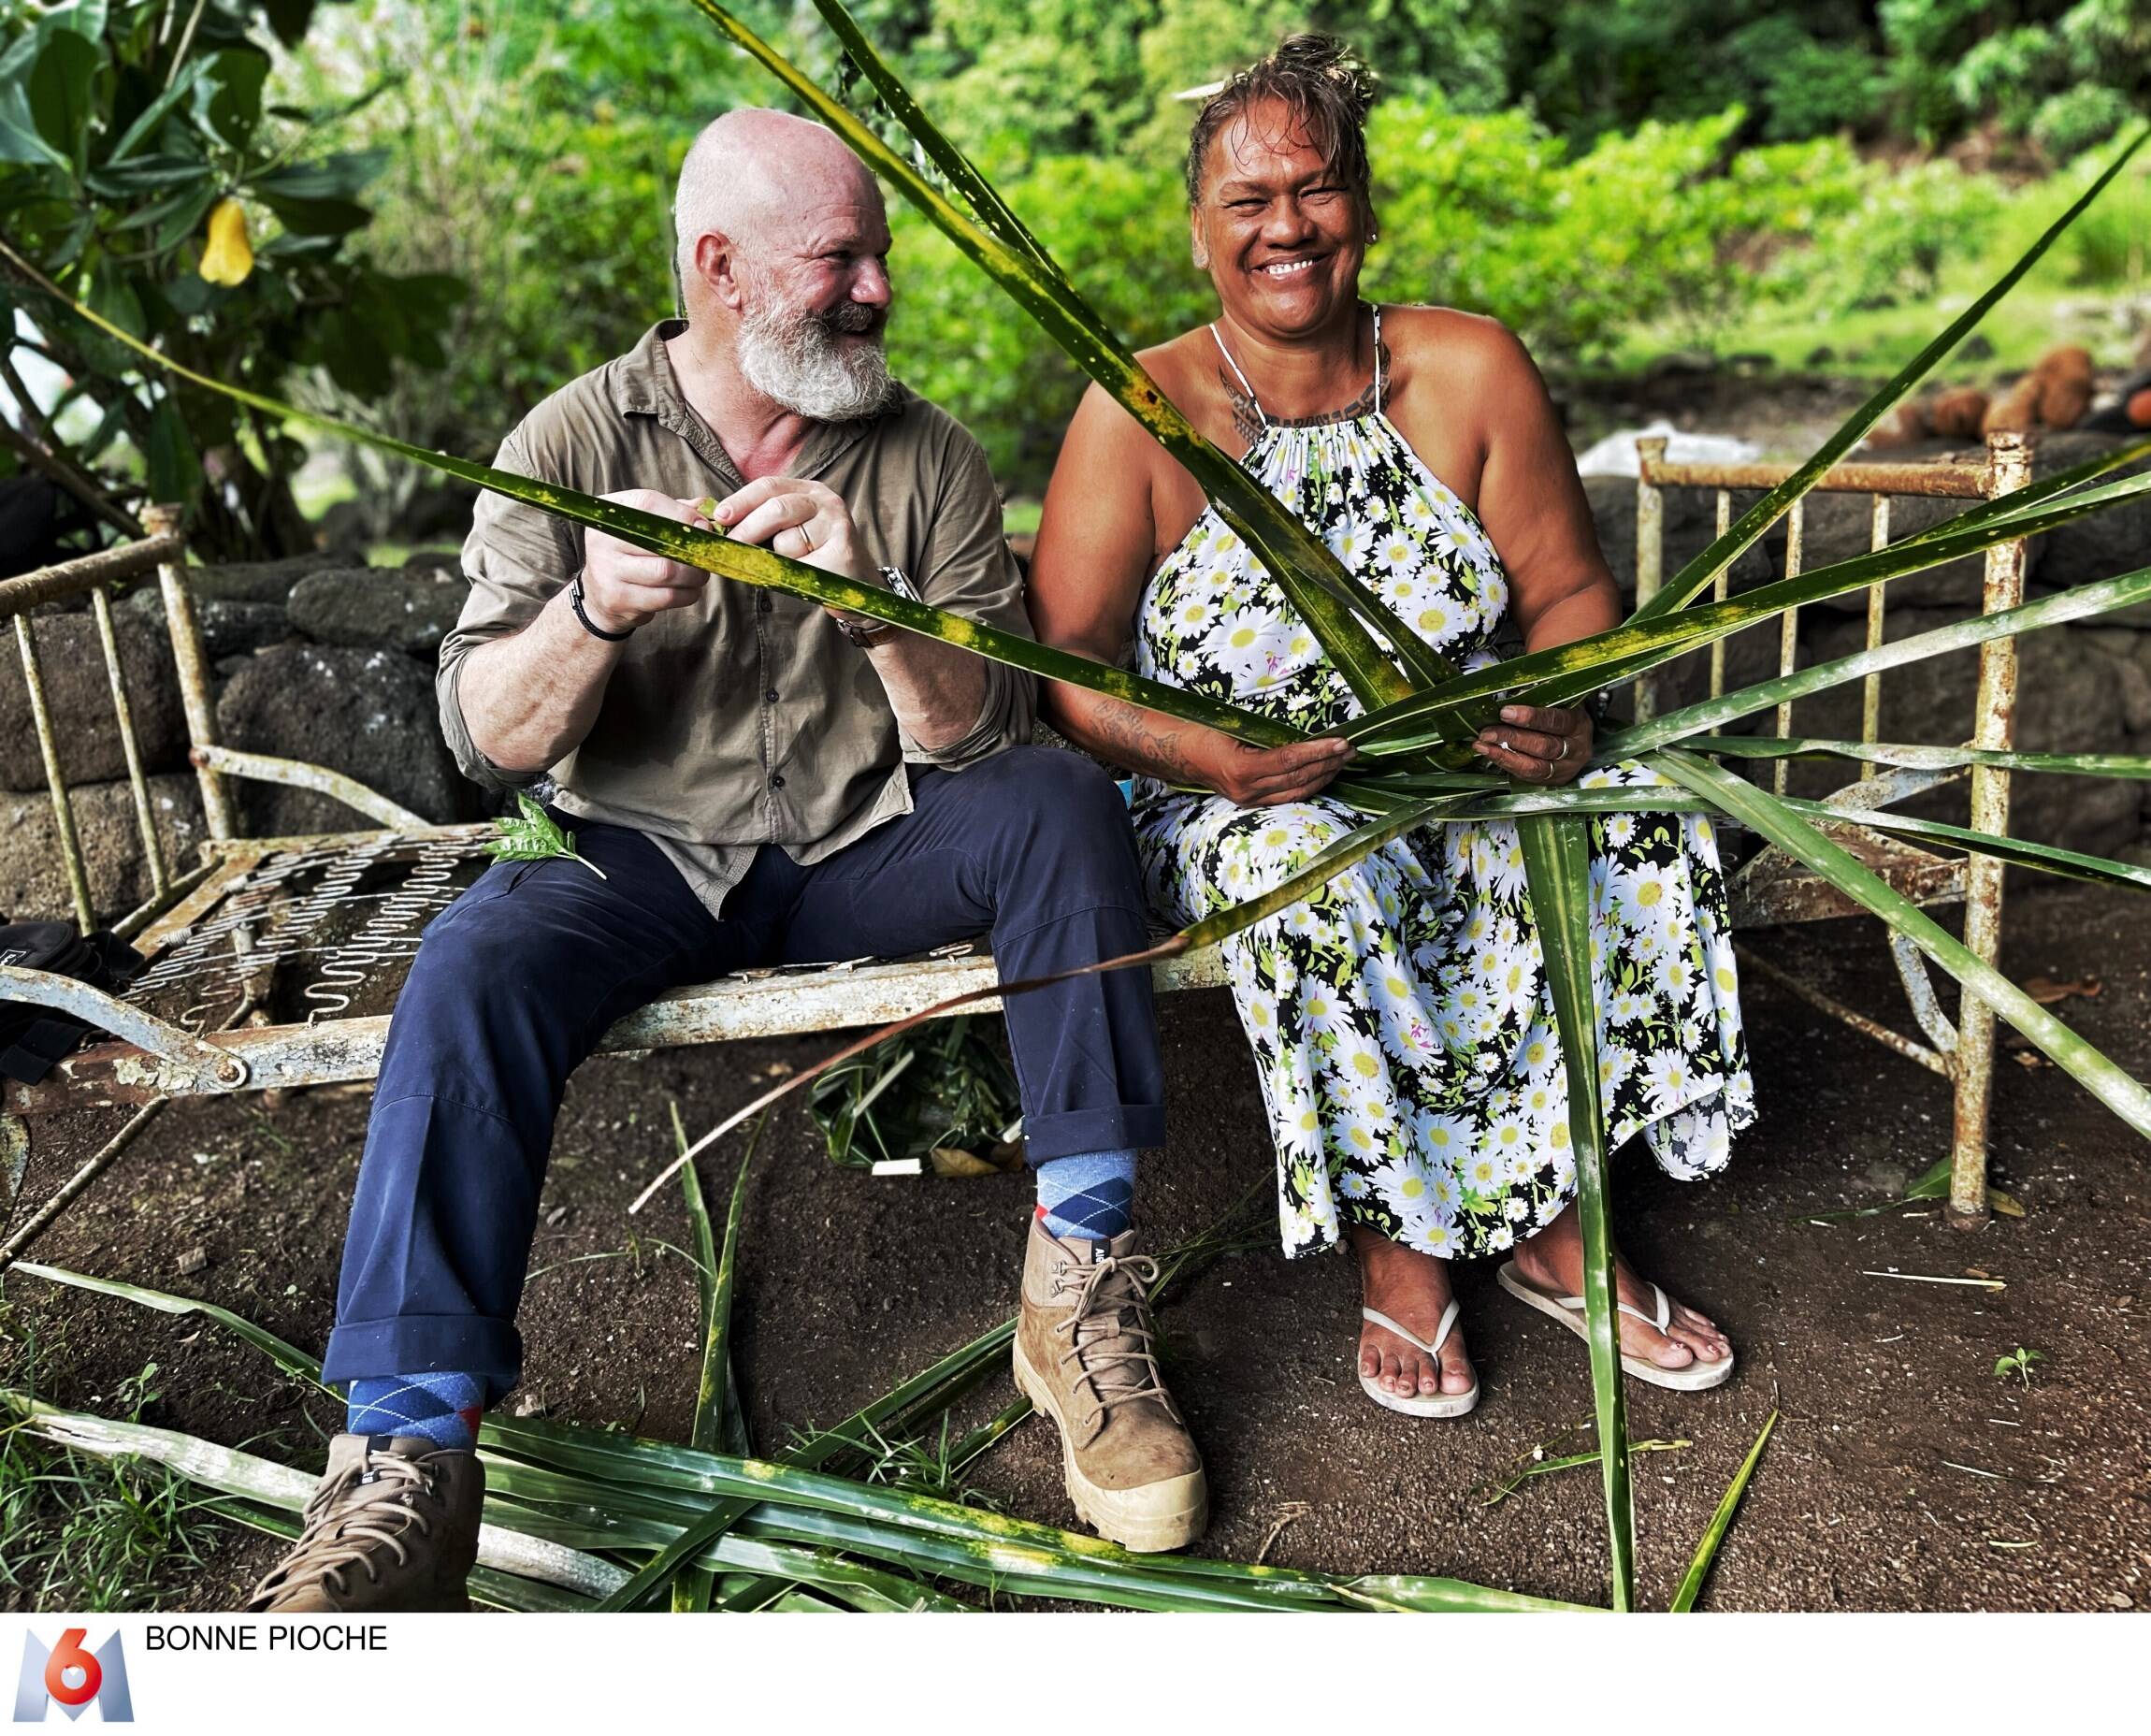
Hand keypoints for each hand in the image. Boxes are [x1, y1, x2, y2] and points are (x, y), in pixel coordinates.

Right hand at [579, 490, 713, 632]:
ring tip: (700, 574)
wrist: (600, 596)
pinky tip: (690, 590)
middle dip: (694, 550)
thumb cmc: (632, 555)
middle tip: (707, 556)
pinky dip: (688, 594)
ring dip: (694, 575)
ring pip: (666, 572)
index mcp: (609, 515)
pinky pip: (666, 597)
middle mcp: (603, 541)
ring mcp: (608, 572)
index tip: (703, 527)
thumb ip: (675, 512)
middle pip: (661, 541)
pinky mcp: (619, 599)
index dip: (682, 515)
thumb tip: (706, 508)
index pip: (648, 504)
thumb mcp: (645, 527)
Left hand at [710, 476, 876, 625]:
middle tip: (731, 547)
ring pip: (787, 542)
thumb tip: (721, 523)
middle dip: (748, 529)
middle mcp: (827, 502)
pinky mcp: (843, 553)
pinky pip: (801, 566)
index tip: (720, 517)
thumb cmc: (815, 558)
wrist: (858, 586)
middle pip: (776, 508)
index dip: (741, 501)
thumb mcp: (792, 530)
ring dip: (779, 560)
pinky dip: (794, 576)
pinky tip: (807, 577)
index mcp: (810, 491)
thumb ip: (764, 520)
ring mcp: (837, 526)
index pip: (769, 486)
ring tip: (795, 566)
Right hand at [1202, 734, 1354, 806]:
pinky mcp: (1251, 803)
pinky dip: (1309, 786)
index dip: (1318, 751)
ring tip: (1344, 761)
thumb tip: (1306, 730)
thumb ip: (1266, 732)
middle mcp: (1247, 790)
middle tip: (1351, 749)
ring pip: (1297, 792)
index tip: (1341, 741)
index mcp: (1241, 769)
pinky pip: (1288, 797)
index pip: (1289, 761)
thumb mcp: (1234, 726)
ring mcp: (1249, 800)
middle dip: (1328, 764)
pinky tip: (1324, 774)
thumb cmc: (1204, 732)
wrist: (1180, 754)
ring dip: (1324, 776)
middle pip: (1298, 778)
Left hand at [1472, 703, 1592, 784]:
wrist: (1577, 740)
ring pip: (1535, 766)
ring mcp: (1566, 767)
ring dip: (1504, 755)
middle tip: (1487, 732)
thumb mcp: (1558, 703)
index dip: (1530, 717)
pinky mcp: (1554, 780)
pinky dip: (1507, 764)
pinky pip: (1528, 776)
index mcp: (1578, 723)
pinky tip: (1490, 754)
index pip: (1555, 721)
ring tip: (1482, 745)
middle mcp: (1577, 748)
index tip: (1505, 712)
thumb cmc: (1561, 715)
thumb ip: (1538, 699)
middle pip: (1543, 746)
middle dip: (1512, 738)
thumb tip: (1505, 695)